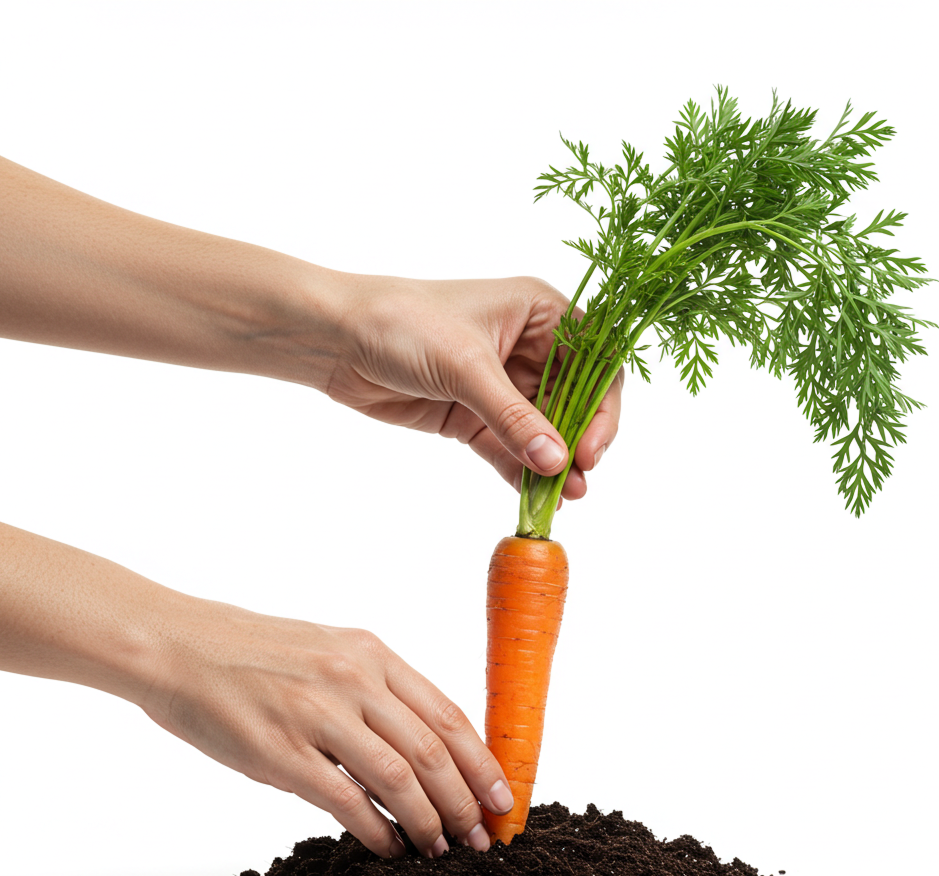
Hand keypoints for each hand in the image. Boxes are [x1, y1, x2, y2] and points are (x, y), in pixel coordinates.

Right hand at [147, 602, 513, 857]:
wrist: (181, 647)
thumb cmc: (254, 652)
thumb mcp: (329, 654)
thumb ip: (375, 696)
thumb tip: (419, 756)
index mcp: (371, 654)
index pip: (447, 714)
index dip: (482, 761)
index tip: (502, 795)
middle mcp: (354, 680)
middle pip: (433, 750)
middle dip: (467, 800)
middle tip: (482, 836)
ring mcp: (318, 714)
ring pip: (400, 777)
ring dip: (428, 821)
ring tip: (442, 848)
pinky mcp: (282, 751)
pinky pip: (346, 800)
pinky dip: (377, 831)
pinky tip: (390, 848)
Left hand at [326, 275, 622, 499]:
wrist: (336, 340)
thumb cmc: (402, 323)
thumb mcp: (466, 366)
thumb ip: (513, 417)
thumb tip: (557, 461)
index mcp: (540, 314)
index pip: (595, 361)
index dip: (601, 406)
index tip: (591, 447)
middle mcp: (529, 348)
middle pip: (575, 401)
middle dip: (578, 441)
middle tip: (577, 479)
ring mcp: (501, 385)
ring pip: (542, 430)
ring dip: (553, 463)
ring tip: (563, 498)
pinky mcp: (474, 416)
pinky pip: (509, 448)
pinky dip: (522, 471)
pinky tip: (535, 496)